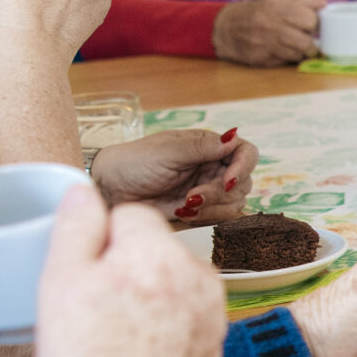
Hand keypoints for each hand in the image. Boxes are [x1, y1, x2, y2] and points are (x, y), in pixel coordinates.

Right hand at [31, 186, 225, 356]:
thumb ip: (76, 226)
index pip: (130, 216)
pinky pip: (186, 318)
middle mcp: (198, 274)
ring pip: (173, 283)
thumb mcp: (61, 280)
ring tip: (118, 335)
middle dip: (129, 269)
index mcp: (159, 250)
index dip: (100, 244)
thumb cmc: (83, 353)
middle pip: (155, 250)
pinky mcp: (215, 346)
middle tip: (97, 311)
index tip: (86, 278)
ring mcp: (213, 312)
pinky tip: (140, 352)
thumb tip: (84, 190)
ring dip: (151, 296)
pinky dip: (166, 328)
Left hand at [91, 126, 257, 223]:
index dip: (243, 167)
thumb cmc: (133, 163)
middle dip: (220, 193)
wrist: (110, 191)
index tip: (228, 181)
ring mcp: (207, 190)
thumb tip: (232, 137)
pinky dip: (204, 218)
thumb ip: (201, 147)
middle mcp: (212, 167)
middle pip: (243, 183)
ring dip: (212, 208)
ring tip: (183, 205)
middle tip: (192, 196)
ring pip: (233, 204)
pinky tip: (181, 213)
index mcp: (208, 146)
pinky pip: (218, 219)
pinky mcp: (199, 211)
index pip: (245, 153)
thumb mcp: (167, 151)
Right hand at [212, 0, 325, 66]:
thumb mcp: (277, 0)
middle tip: (309, 38)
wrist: (226, 27)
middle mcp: (269, 25)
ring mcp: (264, 44)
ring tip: (298, 45)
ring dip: (302, 52)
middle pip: (306, 41)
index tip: (313, 25)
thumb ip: (303, 1)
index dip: (315, 24)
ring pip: (298, 54)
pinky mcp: (261, 59)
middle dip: (312, 41)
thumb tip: (325, 5)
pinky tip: (286, 51)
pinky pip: (286, 62)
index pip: (310, 20)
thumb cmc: (258, 12)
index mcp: (276, 7)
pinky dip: (290, 58)